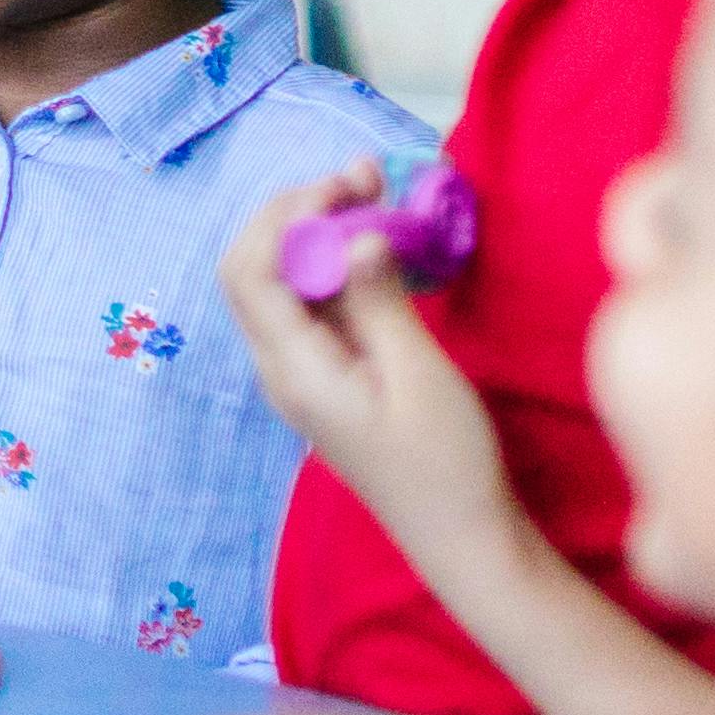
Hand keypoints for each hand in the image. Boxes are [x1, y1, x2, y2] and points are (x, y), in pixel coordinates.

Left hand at [219, 172, 519, 553]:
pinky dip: (337, 264)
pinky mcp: (327, 375)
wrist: (462, 535)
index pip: (251, 270)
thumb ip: (379, 300)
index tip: (347, 187)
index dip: (288, 214)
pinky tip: (380, 243)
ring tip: (375, 194)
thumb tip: (356, 234)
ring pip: (284, 282)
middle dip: (299, 213)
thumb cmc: (446, 461)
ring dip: (320, 232)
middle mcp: (281, 368)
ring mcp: (300, 373)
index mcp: (294, 370)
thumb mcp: (418, 373)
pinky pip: (313, 305)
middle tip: (363, 179)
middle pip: (255, 268)